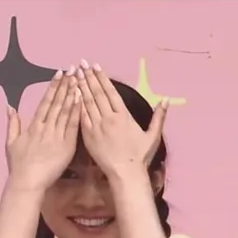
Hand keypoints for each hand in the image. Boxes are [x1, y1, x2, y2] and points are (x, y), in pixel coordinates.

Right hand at [5, 70, 79, 191]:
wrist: (28, 182)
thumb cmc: (19, 165)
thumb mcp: (11, 143)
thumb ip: (12, 124)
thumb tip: (9, 106)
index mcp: (34, 126)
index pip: (45, 102)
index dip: (53, 87)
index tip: (58, 74)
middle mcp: (46, 128)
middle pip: (57, 103)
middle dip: (65, 85)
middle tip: (73, 70)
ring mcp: (57, 136)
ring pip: (66, 112)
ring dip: (72, 95)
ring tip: (79, 80)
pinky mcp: (67, 146)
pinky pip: (73, 127)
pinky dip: (77, 113)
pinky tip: (82, 101)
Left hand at [74, 60, 167, 176]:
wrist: (125, 173)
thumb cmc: (140, 156)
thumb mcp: (153, 136)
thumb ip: (159, 117)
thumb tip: (165, 100)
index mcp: (124, 116)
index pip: (111, 92)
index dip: (102, 78)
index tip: (95, 66)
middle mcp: (109, 118)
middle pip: (97, 93)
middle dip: (88, 77)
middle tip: (81, 63)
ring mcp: (97, 126)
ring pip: (86, 102)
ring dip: (80, 86)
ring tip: (74, 74)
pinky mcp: (88, 135)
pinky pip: (81, 116)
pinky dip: (75, 103)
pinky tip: (71, 94)